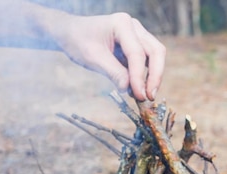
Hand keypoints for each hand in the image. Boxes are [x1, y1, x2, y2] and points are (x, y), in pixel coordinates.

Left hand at [51, 12, 165, 100]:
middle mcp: (134, 27)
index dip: (139, 77)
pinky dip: (146, 75)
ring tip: (144, 95)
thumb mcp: (93, 58)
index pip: (137, 53)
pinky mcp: (136, 44)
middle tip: (149, 96)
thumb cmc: (78, 41)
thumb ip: (113, 72)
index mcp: (122, 24)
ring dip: (153, 76)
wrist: (70, 33)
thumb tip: (128, 89)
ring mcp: (137, 34)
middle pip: (156, 51)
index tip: (139, 95)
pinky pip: (148, 60)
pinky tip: (138, 89)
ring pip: (156, 55)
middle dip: (155, 76)